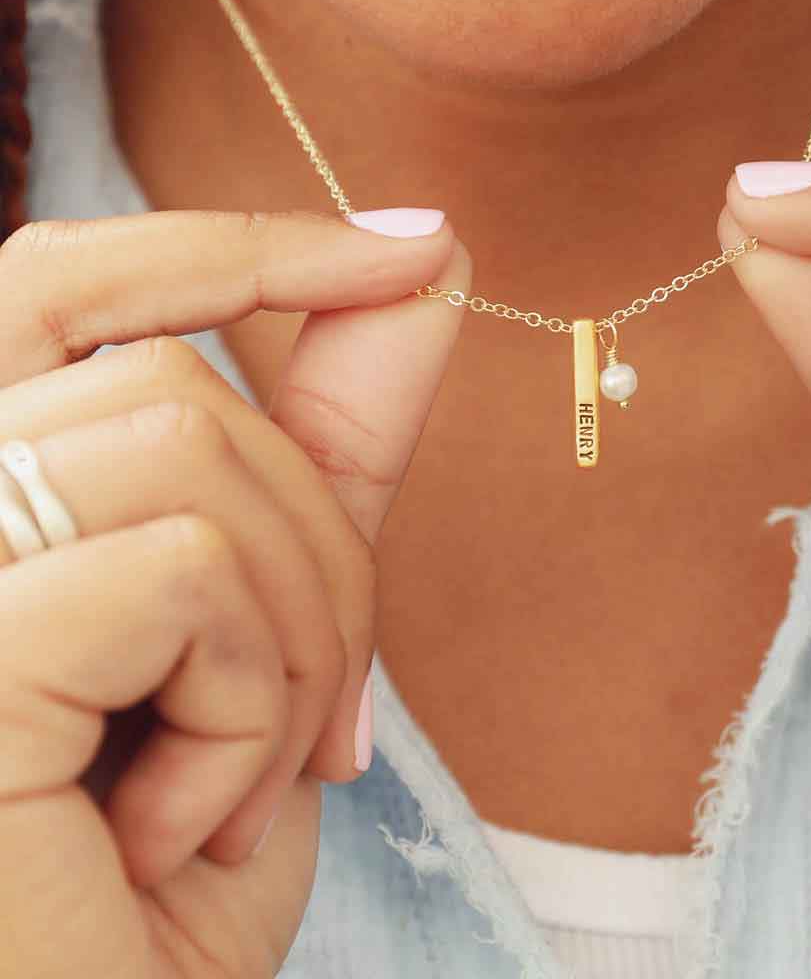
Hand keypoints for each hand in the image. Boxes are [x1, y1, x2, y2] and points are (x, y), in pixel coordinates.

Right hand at [0, 209, 468, 977]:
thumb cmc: (162, 882)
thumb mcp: (266, 628)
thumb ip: (329, 438)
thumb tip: (427, 261)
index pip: (65, 285)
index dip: (240, 245)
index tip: (413, 248)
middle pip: (173, 386)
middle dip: (314, 537)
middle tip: (322, 715)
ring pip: (189, 449)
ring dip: (289, 629)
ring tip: (242, 776)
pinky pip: (180, 568)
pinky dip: (246, 699)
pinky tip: (175, 829)